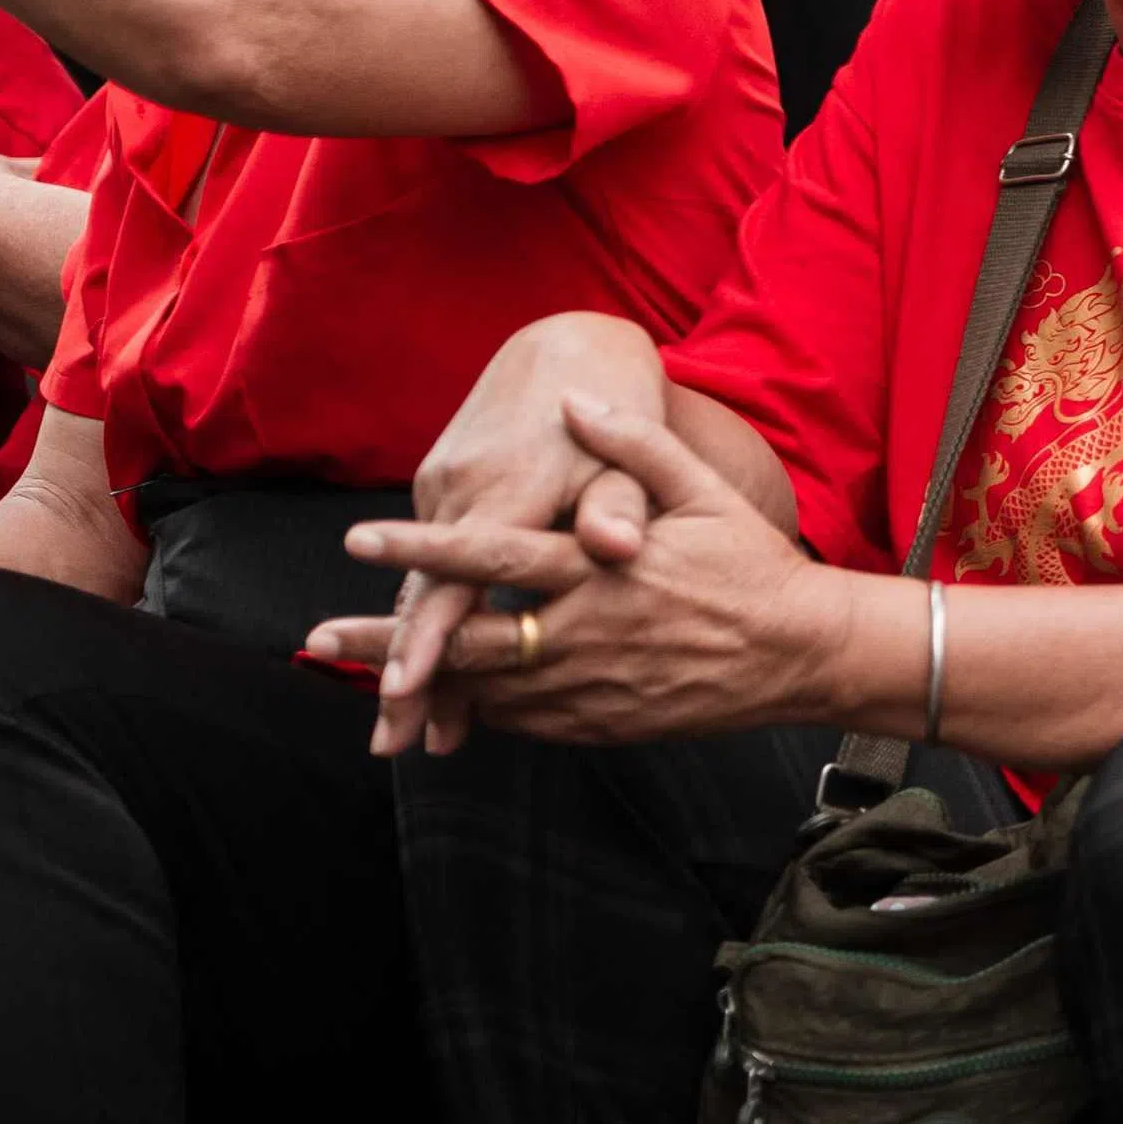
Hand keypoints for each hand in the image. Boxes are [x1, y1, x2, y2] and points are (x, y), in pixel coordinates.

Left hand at [314, 393, 845, 750]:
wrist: (804, 652)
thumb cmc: (753, 565)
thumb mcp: (705, 493)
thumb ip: (634, 446)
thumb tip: (576, 402)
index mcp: (599, 570)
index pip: (491, 554)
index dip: (422, 547)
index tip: (357, 537)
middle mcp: (586, 631)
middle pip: (467, 639)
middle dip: (389, 640)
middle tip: (318, 636)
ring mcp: (594, 685)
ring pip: (491, 689)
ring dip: (426, 683)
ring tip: (364, 678)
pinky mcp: (606, 721)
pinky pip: (530, 720)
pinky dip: (487, 709)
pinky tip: (453, 699)